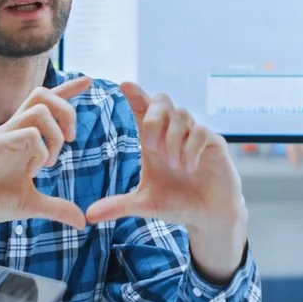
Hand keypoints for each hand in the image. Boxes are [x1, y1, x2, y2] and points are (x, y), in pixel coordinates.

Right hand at [0, 76, 91, 268]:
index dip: (68, 89)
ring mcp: (2, 135)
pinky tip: (32, 172)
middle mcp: (13, 129)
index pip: (46, 103)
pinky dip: (39, 151)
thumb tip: (82, 221)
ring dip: (54, 135)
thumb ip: (56, 208)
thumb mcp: (30, 205)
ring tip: (49, 163)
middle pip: (43, 94)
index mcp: (22, 136)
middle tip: (70, 140)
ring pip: (39, 110)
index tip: (88, 81)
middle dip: (67, 111)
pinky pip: (27, 134)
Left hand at [86, 83, 248, 282]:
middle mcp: (173, 133)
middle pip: (162, 101)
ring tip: (173, 164)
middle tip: (150, 146)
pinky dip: (191, 148)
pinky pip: (201, 132)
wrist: (208, 217)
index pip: (142, 109)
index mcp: (154, 141)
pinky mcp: (214, 144)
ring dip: (172, 138)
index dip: (135, 95)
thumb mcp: (145, 205)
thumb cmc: (177, 204)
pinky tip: (189, 167)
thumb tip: (88, 215)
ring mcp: (194, 136)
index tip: (124, 84)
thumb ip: (119, 206)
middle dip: (153, 117)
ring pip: (181, 115)